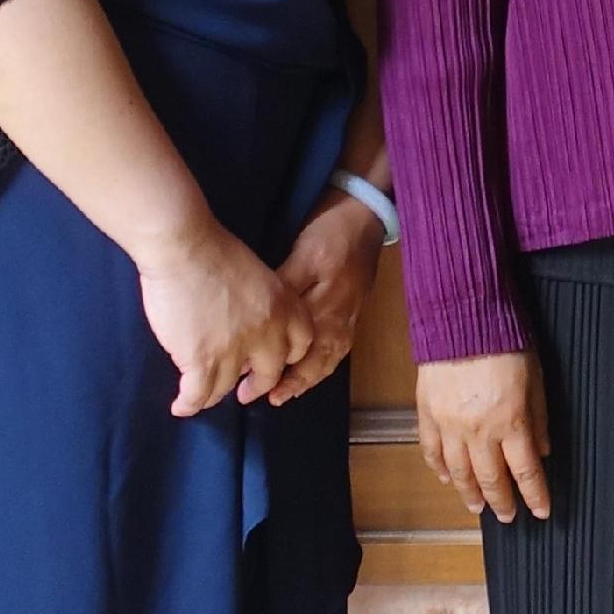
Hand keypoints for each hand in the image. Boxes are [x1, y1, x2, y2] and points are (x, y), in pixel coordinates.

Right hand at [134, 212, 312, 416]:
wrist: (185, 247)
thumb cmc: (215, 252)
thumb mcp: (258, 275)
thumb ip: (262, 304)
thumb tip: (247, 323)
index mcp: (285, 308)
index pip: (299, 346)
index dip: (284, 359)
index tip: (271, 364)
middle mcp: (267, 334)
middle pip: (269, 374)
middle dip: (255, 387)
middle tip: (244, 393)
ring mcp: (235, 351)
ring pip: (227, 387)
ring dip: (214, 395)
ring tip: (203, 397)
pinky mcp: (202, 360)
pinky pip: (198, 394)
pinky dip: (188, 403)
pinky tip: (182, 407)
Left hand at [269, 192, 385, 399]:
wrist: (366, 215)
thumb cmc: (331, 233)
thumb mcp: (303, 256)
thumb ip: (285, 290)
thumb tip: (261, 323)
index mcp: (326, 310)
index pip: (297, 350)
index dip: (273, 369)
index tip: (248, 383)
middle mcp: (339, 321)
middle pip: (314, 363)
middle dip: (290, 383)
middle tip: (264, 398)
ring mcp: (349, 318)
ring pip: (327, 360)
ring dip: (306, 379)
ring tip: (284, 394)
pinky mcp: (352, 311)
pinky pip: (337, 349)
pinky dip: (322, 365)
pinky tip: (311, 372)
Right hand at [417, 350, 552, 522]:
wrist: (462, 318)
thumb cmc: (505, 342)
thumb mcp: (536, 379)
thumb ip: (539, 419)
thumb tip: (543, 451)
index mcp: (511, 422)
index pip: (526, 472)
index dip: (535, 495)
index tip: (540, 512)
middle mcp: (478, 431)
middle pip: (491, 479)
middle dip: (502, 502)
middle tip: (507, 517)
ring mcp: (449, 425)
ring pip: (459, 472)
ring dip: (469, 493)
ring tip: (477, 506)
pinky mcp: (427, 414)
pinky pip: (431, 451)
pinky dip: (439, 468)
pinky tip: (446, 479)